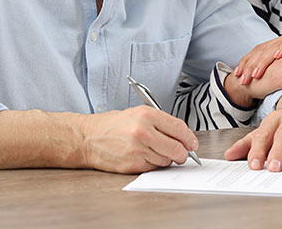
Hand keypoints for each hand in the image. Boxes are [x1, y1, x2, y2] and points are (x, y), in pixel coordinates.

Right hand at [80, 106, 198, 173]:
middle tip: (182, 153)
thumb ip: (161, 123)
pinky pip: (153, 167)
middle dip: (183, 153)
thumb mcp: (137, 113)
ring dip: (167, 159)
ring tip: (156, 151)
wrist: (89, 138)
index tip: (192, 143)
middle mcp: (143, 132)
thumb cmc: (113, 125)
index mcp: (147, 115)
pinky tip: (145, 156)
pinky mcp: (133, 164)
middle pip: (177, 148)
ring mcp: (138, 149)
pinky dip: (154, 164)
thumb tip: (182, 136)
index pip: (179, 128)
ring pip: (167, 160)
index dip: (189, 138)